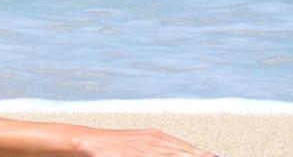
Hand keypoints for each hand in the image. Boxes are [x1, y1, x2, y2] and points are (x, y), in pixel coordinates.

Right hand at [78, 126, 215, 156]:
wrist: (89, 141)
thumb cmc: (116, 145)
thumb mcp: (140, 144)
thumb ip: (158, 149)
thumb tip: (180, 151)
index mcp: (157, 136)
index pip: (187, 148)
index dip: (203, 154)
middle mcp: (154, 141)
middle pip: (184, 152)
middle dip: (201, 156)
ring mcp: (144, 148)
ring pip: (173, 154)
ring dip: (189, 156)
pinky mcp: (134, 154)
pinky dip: (168, 156)